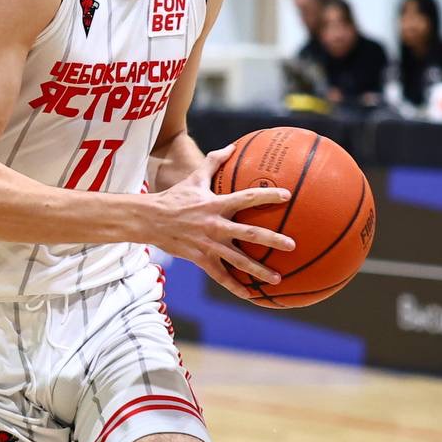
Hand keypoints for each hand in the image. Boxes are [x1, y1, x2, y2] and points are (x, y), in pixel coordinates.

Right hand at [147, 148, 292, 290]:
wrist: (150, 220)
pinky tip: (250, 295)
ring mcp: (208, 244)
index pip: (246, 197)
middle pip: (249, 233)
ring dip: (258, 270)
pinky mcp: (200, 259)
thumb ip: (213, 162)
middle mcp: (215, 225)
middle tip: (292, 245)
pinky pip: (221, 276)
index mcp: (216, 204)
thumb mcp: (194, 178)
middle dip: (272, 239)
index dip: (267, 196)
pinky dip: (235, 286)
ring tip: (278, 279)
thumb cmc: (174, 198)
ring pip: (238, 260)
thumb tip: (232, 146)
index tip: (287, 196)